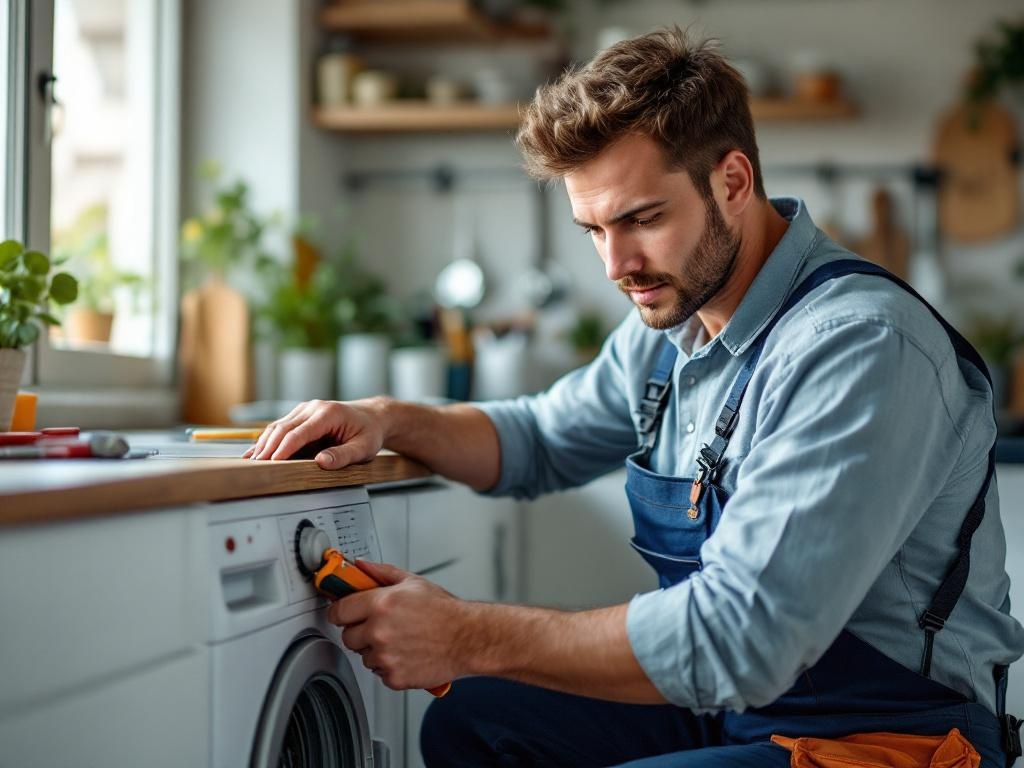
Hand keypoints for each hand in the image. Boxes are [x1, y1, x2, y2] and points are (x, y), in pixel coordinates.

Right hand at [243, 398, 385, 468]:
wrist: (372, 416)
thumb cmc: (369, 432)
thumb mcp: (364, 447)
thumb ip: (344, 455)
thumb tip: (321, 461)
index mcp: (329, 414)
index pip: (300, 432)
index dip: (284, 448)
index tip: (272, 462)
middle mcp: (313, 408)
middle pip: (283, 428)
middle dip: (268, 447)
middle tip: (256, 466)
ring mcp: (305, 410)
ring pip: (278, 426)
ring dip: (264, 443)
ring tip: (252, 461)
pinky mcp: (300, 415)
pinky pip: (280, 427)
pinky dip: (267, 440)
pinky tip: (256, 452)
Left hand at [327, 560, 465, 690]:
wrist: (467, 639)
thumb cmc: (444, 611)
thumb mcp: (413, 582)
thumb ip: (381, 573)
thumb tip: (361, 566)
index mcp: (381, 604)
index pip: (339, 611)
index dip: (340, 611)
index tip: (342, 612)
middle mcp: (379, 631)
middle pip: (348, 636)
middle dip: (360, 631)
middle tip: (379, 626)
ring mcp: (385, 656)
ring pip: (363, 656)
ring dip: (375, 650)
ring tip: (399, 640)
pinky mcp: (393, 677)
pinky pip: (378, 672)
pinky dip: (389, 666)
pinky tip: (406, 654)